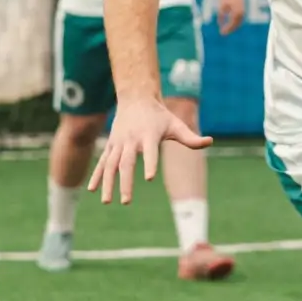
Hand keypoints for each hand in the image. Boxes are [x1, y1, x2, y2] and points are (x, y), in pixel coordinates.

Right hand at [87, 95, 210, 204]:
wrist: (136, 98)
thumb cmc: (159, 116)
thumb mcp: (176, 124)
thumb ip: (191, 138)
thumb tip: (210, 142)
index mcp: (148, 135)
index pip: (150, 152)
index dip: (149, 163)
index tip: (149, 178)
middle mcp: (131, 140)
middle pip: (126, 163)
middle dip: (125, 183)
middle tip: (126, 201)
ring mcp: (118, 143)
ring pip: (110, 165)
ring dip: (107, 183)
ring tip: (107, 202)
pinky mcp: (111, 145)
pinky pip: (102, 162)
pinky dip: (97, 175)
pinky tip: (92, 190)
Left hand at [216, 0, 245, 34]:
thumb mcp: (221, 5)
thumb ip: (220, 15)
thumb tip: (219, 24)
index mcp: (236, 13)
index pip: (231, 24)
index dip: (226, 29)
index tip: (221, 33)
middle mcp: (242, 13)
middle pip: (236, 25)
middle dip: (229, 29)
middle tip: (222, 33)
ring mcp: (243, 11)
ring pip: (238, 23)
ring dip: (232, 27)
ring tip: (225, 29)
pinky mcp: (243, 9)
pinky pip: (239, 19)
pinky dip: (234, 23)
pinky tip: (229, 23)